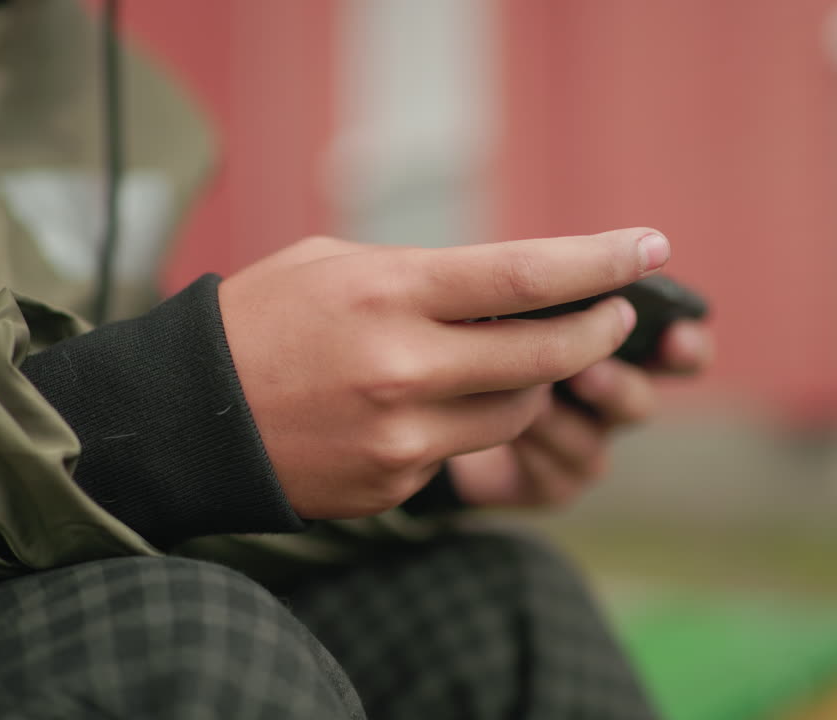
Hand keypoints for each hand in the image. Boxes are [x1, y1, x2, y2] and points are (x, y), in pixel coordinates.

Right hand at [218, 229, 670, 518]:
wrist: (187, 417)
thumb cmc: (263, 320)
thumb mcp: (340, 265)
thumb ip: (432, 276)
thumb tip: (520, 288)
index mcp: (388, 292)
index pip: (526, 276)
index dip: (600, 261)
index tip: (649, 247)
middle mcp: (401, 368)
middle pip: (545, 352)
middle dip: (597, 332)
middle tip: (614, 316)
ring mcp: (400, 437)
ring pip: (518, 412)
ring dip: (534, 383)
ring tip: (514, 358)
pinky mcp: (395, 485)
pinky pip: (465, 451)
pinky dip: (468, 422)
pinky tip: (428, 403)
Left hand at [448, 318, 713, 507]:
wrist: (438, 404)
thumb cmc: (485, 333)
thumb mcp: (514, 304)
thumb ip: (544, 294)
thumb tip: (556, 275)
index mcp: (621, 345)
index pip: (680, 349)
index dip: (688, 346)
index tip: (675, 335)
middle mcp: (614, 399)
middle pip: (641, 403)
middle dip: (617, 387)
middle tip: (586, 371)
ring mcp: (588, 446)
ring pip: (592, 443)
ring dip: (555, 418)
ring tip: (519, 395)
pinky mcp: (555, 486)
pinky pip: (555, 475)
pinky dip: (527, 449)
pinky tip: (490, 427)